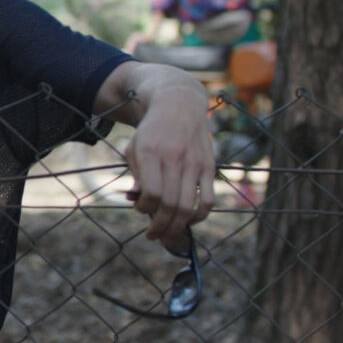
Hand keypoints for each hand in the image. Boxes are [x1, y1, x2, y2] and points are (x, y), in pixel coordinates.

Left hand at [125, 88, 214, 247]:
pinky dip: (199, 216)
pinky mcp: (209, 166)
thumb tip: (138, 199)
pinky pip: (208, 199)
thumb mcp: (134, 147)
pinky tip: (189, 221)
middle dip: (160, 226)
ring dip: (177, 226)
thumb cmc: (151, 132)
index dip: (145, 209)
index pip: (151, 193)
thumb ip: (136, 173)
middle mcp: (174, 158)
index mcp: (150, 152)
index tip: (140, 210)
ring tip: (168, 235)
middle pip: (170, 203)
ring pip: (188, 205)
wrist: (178, 106)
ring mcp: (194, 163)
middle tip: (153, 236)